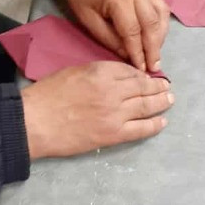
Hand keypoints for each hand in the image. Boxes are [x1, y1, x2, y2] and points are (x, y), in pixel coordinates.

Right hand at [21, 62, 172, 158]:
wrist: (35, 122)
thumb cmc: (47, 94)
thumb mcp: (73, 71)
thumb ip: (98, 71)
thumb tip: (116, 77)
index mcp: (101, 71)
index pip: (130, 70)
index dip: (142, 74)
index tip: (148, 76)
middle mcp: (114, 90)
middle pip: (143, 87)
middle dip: (157, 86)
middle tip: (166, 87)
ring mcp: (116, 114)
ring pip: (147, 106)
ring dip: (161, 103)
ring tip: (169, 101)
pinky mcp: (114, 134)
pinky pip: (141, 129)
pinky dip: (154, 125)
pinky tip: (162, 122)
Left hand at [56, 0, 169, 72]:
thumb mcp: (88, 20)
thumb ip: (109, 38)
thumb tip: (128, 55)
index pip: (133, 32)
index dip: (138, 53)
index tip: (141, 70)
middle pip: (151, 24)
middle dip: (153, 49)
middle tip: (154, 68)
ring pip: (161, 16)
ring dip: (160, 37)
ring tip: (155, 55)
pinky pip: (161, 7)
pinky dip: (162, 24)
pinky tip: (157, 37)